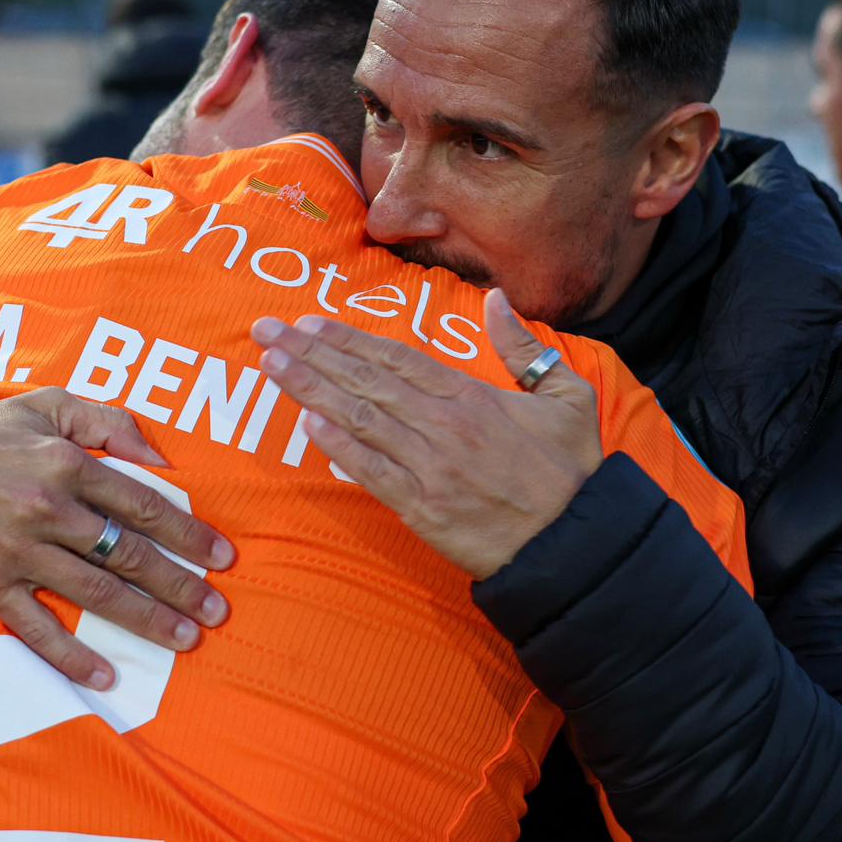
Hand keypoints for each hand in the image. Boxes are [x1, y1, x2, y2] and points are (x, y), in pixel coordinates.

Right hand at [0, 388, 233, 689]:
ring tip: (185, 639)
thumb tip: (159, 456)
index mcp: (65, 463)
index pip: (142, 504)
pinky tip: (106, 676)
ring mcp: (17, 552)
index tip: (222, 555)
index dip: (188, 532)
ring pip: (96, 593)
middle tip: (218, 610)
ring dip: (145, 620)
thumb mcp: (44, 405)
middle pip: (128, 554)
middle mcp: (46, 510)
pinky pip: (37, 629)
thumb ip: (106, 422)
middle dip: (180, 586)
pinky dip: (71, 655)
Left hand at [250, 289, 602, 578]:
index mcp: (471, 396)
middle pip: (366, 380)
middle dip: (311, 354)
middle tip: (266, 331)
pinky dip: (340, 447)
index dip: (348, 339)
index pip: (396, 358)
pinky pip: (372, 472)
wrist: (575, 542)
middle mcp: (444, 425)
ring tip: (272, 366)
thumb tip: (495, 299)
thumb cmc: (571, 469)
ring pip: (360, 419)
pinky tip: (308, 424)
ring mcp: (430, 467)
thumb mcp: (566, 395)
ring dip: (311, 390)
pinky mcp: (424, 509)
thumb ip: (523, 347)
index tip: (309, 323)